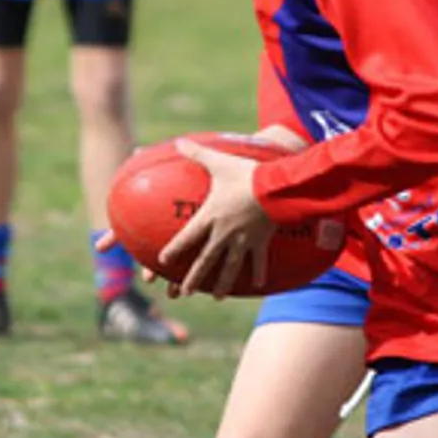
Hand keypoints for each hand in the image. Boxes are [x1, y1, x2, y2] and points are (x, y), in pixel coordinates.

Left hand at [158, 138, 275, 298]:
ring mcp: (243, 240)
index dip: (173, 250)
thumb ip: (197, 153)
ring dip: (223, 284)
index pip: (186, 238)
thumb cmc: (245, 174)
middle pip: (205, 260)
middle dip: (194, 278)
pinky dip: (257, 274)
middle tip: (183, 292)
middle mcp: (223, 233)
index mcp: (210, 217)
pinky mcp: (261, 241)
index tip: (162, 262)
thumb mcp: (219, 161)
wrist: (275, 187)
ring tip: (217, 297)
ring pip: (230, 267)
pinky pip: (259, 261)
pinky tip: (256, 286)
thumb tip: (178, 140)